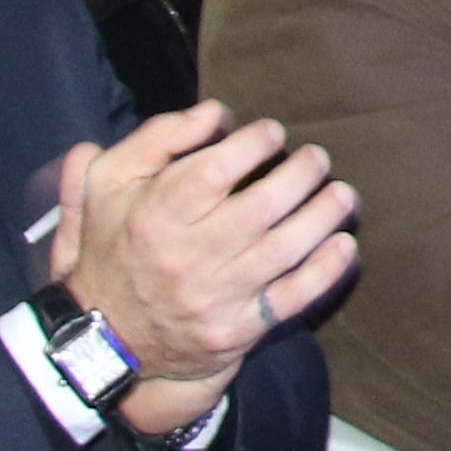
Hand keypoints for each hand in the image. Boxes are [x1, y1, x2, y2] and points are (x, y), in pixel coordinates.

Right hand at [52, 105, 358, 435]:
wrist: (107, 338)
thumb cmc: (114, 246)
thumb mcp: (108, 185)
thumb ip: (155, 139)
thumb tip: (213, 112)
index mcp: (153, 217)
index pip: (212, 172)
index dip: (252, 145)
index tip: (272, 132)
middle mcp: (184, 258)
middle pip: (258, 208)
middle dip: (300, 175)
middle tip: (318, 157)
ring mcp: (213, 298)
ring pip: (283, 252)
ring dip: (322, 217)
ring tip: (343, 193)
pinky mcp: (234, 331)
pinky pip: (290, 299)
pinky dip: (325, 271)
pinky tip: (344, 244)